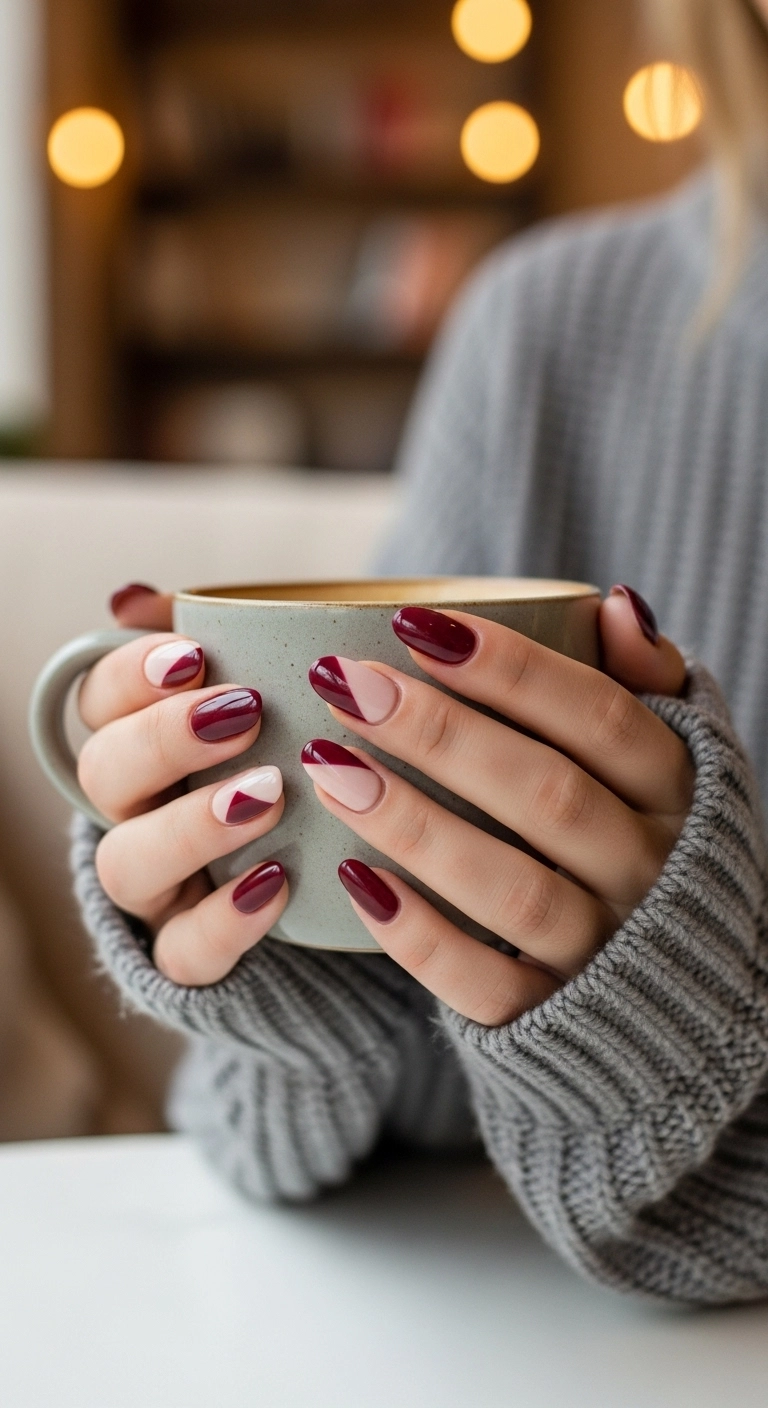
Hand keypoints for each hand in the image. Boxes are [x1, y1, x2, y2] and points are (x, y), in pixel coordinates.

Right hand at [78, 584, 287, 985]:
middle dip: (164, 739)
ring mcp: (159, 888)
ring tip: (268, 796)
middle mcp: (134, 813)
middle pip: (102, 773)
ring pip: (125, 864)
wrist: (335, 876)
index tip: (196, 654)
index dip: (132, 676)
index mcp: (142, 743)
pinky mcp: (193, 953)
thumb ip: (210, 639)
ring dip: (190, 826)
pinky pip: (185, 951)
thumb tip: (128, 596)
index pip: (100, 702)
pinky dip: (224, 919)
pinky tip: (277, 882)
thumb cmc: (291, 755)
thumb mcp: (265, 692)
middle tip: (245, 714)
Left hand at [304, 587, 693, 1025]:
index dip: (512, 670)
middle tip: (346, 683)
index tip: (415, 627)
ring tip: (327, 765)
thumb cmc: (651, 840)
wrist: (680, 995)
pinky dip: (419, 935)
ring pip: (513, 890)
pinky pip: (485, 983)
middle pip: (548, 795)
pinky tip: (352, 877)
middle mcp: (649, 873)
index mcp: (679, 794)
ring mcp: (602, 951)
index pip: (602, 718)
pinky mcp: (550, 1018)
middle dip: (442, 734)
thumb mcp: (677, 760)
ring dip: (415, 824)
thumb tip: (618, 603)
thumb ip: (648, 683)